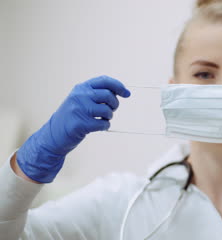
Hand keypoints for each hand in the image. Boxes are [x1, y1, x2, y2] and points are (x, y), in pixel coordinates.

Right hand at [16, 75, 130, 182]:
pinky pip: (104, 124)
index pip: (104, 81)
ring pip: (107, 110)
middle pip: (108, 95)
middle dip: (114, 104)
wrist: (53, 134)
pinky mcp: (81, 124)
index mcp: (81, 88)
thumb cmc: (73, 117)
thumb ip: (97, 93)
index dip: (118, 86)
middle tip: (111, 110)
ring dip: (109, 117)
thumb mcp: (81, 99)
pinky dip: (105, 126)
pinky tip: (98, 127)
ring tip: (101, 119)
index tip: (127, 93)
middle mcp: (79, 96)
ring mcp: (79, 109)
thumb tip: (122, 91)